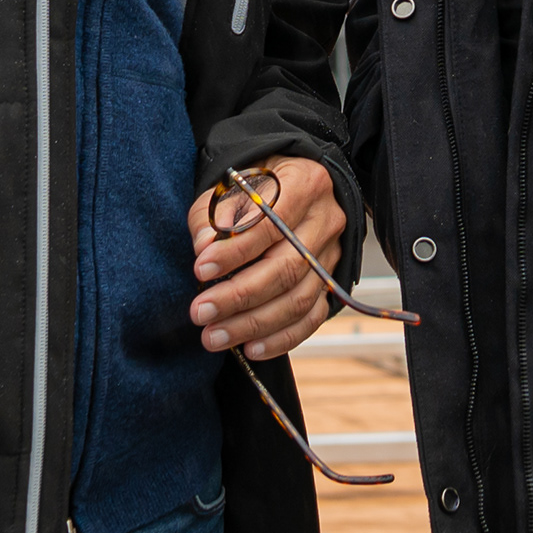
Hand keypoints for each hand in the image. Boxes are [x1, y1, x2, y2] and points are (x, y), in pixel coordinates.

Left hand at [188, 157, 346, 358]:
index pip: (273, 223)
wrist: (290, 189)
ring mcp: (332, 255)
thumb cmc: (255, 187)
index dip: (236, 251)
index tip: (201, 269)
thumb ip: (214, 212)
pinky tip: (250, 348)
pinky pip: (311, 318)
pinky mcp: (330, 283)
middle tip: (200, 312)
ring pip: (298, 299)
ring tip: (213, 336)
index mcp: (306, 184)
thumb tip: (205, 246)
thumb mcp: (231, 183)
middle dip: (238, 295)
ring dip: (253, 324)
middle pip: (286, 267)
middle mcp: (327, 220)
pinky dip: (281, 338)